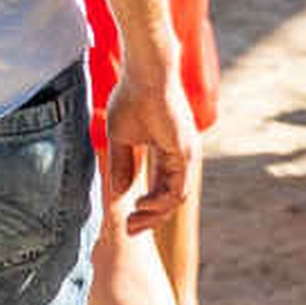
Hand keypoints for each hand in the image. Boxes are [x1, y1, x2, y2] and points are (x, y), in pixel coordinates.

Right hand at [100, 60, 195, 230]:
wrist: (144, 74)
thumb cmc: (132, 97)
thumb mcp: (120, 138)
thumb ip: (122, 165)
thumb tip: (119, 192)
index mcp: (168, 150)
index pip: (162, 188)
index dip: (145, 207)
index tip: (127, 219)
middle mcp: (181, 155)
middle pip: (171, 198)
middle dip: (150, 218)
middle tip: (131, 229)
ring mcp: (186, 154)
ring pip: (176, 198)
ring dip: (154, 214)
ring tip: (133, 219)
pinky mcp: (185, 152)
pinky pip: (177, 188)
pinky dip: (160, 202)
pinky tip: (141, 204)